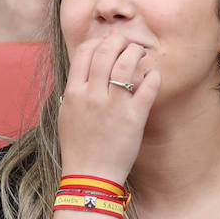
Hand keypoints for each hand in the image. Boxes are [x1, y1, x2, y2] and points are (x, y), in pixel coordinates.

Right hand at [58, 34, 161, 179]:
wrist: (90, 176)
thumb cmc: (78, 148)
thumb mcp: (66, 115)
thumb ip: (74, 92)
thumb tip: (82, 74)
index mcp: (73, 93)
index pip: (84, 53)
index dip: (98, 42)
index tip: (107, 44)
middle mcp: (92, 96)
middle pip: (106, 52)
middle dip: (119, 41)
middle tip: (128, 44)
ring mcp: (113, 106)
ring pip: (126, 65)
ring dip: (136, 53)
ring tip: (141, 54)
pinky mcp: (133, 118)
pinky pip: (146, 88)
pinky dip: (152, 77)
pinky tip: (153, 76)